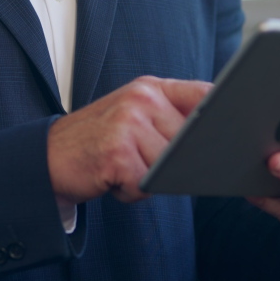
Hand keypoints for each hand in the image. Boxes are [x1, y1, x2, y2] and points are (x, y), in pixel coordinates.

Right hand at [47, 76, 210, 204]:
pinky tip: (111, 179)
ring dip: (150, 180)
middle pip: (190, 141)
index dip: (221, 115)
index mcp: (150, 87)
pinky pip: (145, 185)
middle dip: (177, 163)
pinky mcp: (118, 153)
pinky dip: (130, 192)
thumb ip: (170, 117)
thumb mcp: (133, 115)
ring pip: (169, 166)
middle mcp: (141, 99)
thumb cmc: (99, 140)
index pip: (202, 94)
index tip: (231, 134)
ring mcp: (129, 123)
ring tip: (123, 169)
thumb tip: (217, 139)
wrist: (48, 156)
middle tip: (146, 163)